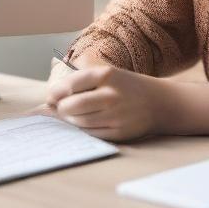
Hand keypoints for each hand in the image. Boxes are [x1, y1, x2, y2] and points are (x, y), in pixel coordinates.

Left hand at [46, 64, 172, 141]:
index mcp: (106, 74)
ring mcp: (116, 115)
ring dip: (71, 120)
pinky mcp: (119, 132)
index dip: (56, 92)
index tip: (51, 97)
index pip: (70, 84)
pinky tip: (85, 123)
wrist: (158, 102)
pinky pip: (91, 133)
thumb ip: (80, 81)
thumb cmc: (126, 86)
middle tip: (60, 108)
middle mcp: (111, 94)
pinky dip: (83, 129)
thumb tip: (50, 98)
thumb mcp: (107, 74)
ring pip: (80, 121)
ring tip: (73, 115)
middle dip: (61, 109)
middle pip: (72, 106)